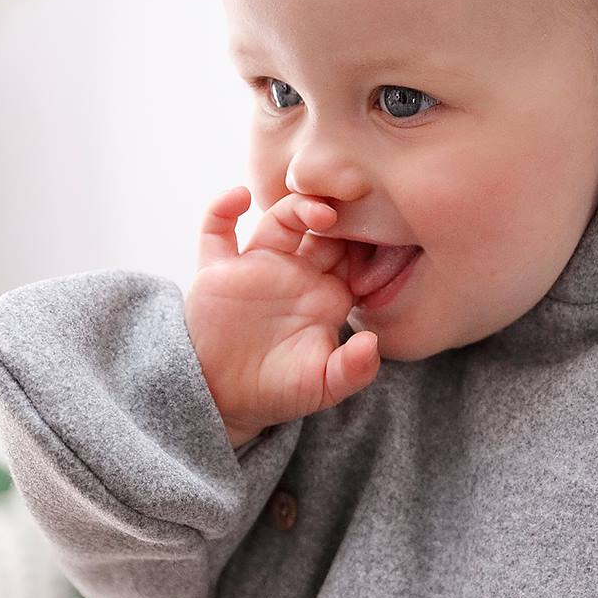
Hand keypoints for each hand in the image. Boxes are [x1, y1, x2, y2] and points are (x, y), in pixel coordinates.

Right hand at [185, 187, 379, 444]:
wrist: (225, 400)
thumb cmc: (277, 392)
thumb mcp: (322, 388)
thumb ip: (353, 371)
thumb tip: (373, 345)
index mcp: (324, 296)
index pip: (352, 256)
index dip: (366, 242)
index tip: (380, 233)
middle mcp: (294, 274)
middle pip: (321, 229)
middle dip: (338, 216)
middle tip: (355, 210)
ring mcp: (256, 267)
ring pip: (279, 221)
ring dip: (296, 208)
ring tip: (317, 212)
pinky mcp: (219, 270)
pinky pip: (216, 228)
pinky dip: (222, 207)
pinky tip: (238, 197)